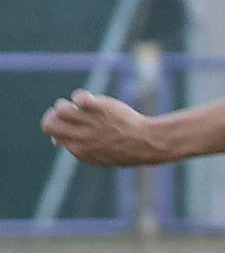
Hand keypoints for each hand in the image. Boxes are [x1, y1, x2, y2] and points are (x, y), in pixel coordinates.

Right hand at [41, 89, 159, 165]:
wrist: (147, 143)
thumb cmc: (123, 149)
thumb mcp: (97, 155)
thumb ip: (76, 148)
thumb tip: (56, 141)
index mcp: (79, 150)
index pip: (52, 132)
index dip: (60, 125)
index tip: (74, 124)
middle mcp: (82, 137)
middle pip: (49, 123)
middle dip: (55, 115)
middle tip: (70, 114)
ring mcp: (90, 123)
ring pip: (60, 109)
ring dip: (66, 105)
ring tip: (79, 107)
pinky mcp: (99, 108)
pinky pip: (78, 97)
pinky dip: (81, 96)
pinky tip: (90, 101)